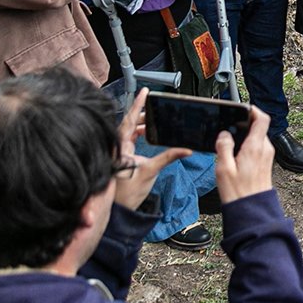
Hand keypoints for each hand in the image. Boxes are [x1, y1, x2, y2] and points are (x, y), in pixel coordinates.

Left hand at [115, 89, 190, 210]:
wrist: (119, 210)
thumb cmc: (127, 193)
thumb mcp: (151, 171)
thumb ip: (168, 157)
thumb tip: (186, 150)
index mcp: (120, 147)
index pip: (129, 120)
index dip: (137, 104)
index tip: (144, 92)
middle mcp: (116, 146)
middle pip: (129, 123)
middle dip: (144, 115)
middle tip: (156, 110)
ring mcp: (117, 151)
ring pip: (129, 131)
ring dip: (142, 125)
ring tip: (155, 123)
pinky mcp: (121, 156)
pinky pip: (129, 138)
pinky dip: (139, 134)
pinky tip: (148, 135)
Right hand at [214, 105, 272, 203]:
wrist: (251, 210)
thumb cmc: (238, 192)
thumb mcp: (223, 168)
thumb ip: (223, 147)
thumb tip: (224, 135)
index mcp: (255, 147)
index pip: (262, 118)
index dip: (253, 110)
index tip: (243, 108)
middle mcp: (265, 149)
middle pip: (258, 128)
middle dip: (244, 126)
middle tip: (229, 129)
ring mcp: (267, 157)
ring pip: (257, 139)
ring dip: (245, 138)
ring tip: (230, 146)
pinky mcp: (266, 164)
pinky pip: (257, 149)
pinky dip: (247, 147)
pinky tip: (236, 157)